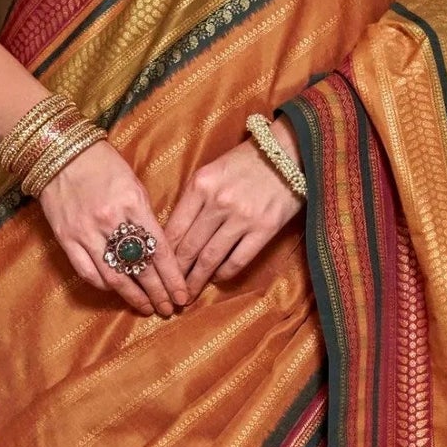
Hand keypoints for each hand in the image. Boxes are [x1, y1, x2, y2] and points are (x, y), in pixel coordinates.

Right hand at [39, 140, 187, 318]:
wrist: (60, 153)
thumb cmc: (103, 165)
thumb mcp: (134, 184)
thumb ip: (146, 217)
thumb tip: (159, 249)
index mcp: (133, 204)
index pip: (159, 250)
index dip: (173, 277)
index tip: (182, 295)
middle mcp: (110, 221)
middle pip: (140, 268)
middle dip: (157, 292)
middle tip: (169, 308)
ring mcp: (86, 232)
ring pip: (114, 276)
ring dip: (133, 296)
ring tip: (146, 307)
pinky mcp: (66, 238)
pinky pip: (88, 272)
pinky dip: (104, 285)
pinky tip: (116, 291)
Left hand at [164, 118, 303, 299]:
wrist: (288, 151)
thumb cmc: (246, 161)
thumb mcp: (211, 171)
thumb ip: (193, 198)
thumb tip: (176, 234)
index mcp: (200, 185)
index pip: (174, 228)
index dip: (164, 255)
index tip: (157, 270)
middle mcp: (218, 202)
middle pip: (190, 247)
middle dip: (177, 274)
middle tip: (169, 292)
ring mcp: (242, 217)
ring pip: (210, 257)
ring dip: (197, 280)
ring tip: (188, 295)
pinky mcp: (265, 228)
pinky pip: (238, 259)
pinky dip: (224, 273)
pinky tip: (217, 278)